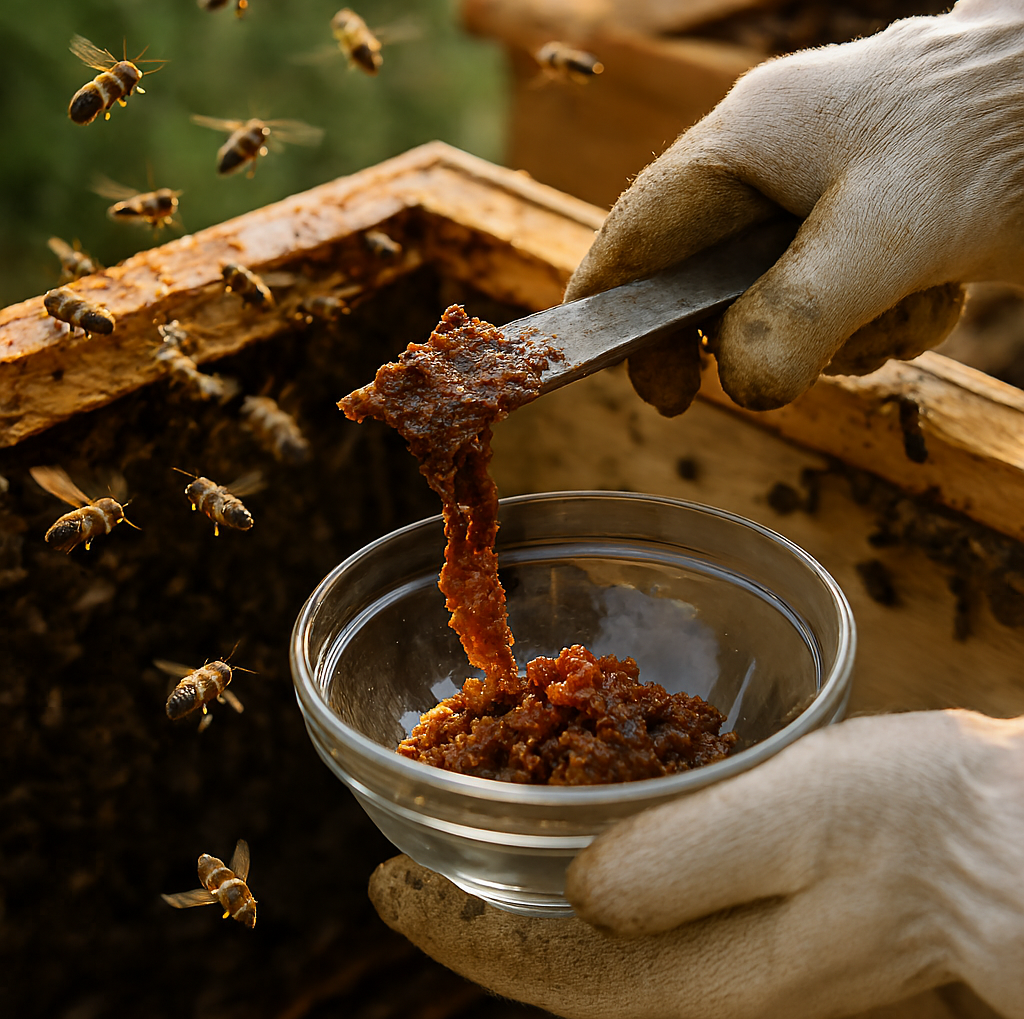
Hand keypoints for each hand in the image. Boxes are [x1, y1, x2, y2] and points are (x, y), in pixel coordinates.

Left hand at [370, 710, 1023, 1018]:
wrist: (1012, 843)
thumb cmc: (918, 823)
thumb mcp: (795, 820)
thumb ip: (680, 860)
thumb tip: (575, 888)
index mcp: (707, 973)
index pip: (543, 975)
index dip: (453, 935)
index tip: (382, 885)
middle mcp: (713, 981)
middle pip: (560, 968)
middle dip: (477, 922)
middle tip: (414, 864)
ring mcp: (740, 956)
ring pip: (600, 939)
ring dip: (527, 896)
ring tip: (474, 840)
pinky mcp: (762, 914)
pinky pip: (649, 903)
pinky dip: (592, 872)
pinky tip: (582, 825)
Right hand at [565, 0, 1023, 413]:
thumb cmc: (996, 139)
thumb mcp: (887, 237)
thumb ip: (796, 315)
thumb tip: (739, 387)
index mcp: (750, 139)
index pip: (640, 229)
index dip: (614, 304)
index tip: (629, 378)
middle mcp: (775, 159)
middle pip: (705, 273)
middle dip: (739, 336)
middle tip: (743, 391)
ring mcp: (824, 186)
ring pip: (777, 294)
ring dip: (832, 335)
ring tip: (897, 320)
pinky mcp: (871, 215)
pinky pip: (837, 294)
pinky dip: (876, 321)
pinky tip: (928, 304)